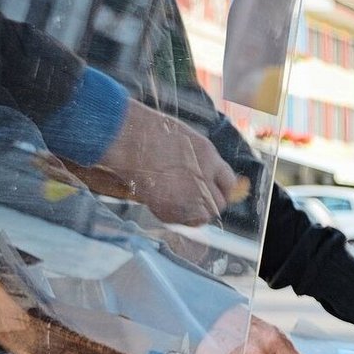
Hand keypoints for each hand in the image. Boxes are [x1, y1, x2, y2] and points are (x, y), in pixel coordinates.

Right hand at [101, 101, 238, 225]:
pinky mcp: (169, 206)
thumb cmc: (148, 132)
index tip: (213, 191)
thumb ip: (199, 160)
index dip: (221, 189)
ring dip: (195, 214)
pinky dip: (177, 218)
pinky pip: (181, 221)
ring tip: (179, 205)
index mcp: (209, 157)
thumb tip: (208, 175)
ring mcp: (187, 194)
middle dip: (209, 204)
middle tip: (195, 201)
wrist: (124, 135)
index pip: (229, 183)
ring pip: (204, 216)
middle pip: (219, 203)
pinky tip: (166, 207)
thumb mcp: (184, 140)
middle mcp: (204, 178)